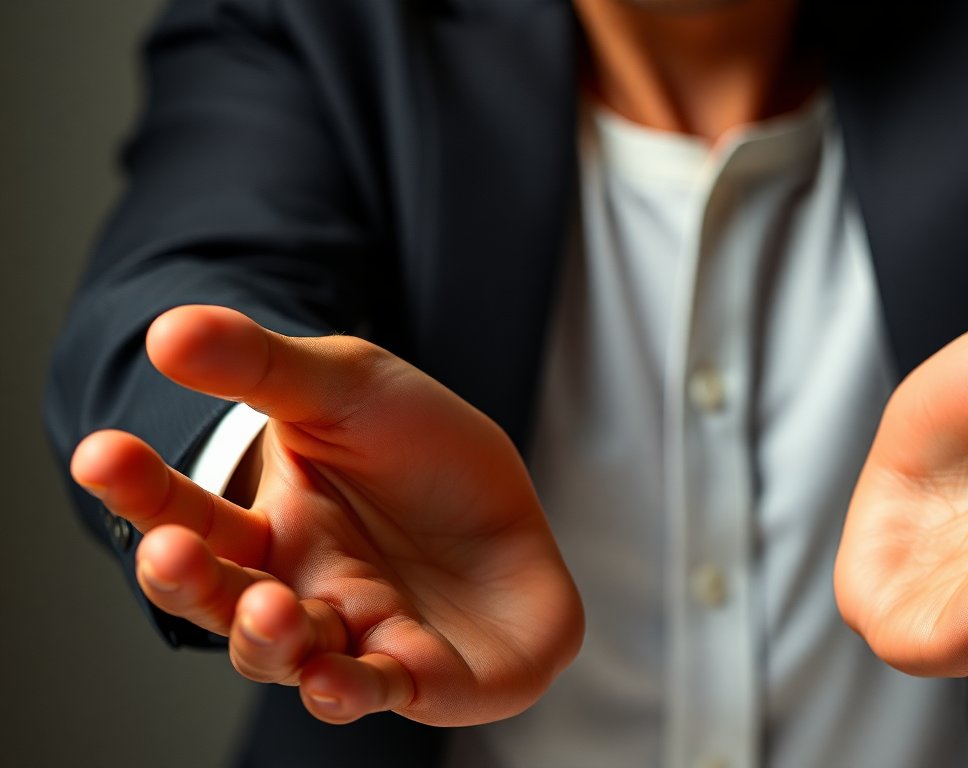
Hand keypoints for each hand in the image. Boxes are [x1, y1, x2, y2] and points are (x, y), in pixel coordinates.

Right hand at [70, 306, 583, 724]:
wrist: (512, 506)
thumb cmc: (422, 449)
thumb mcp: (346, 387)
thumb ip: (261, 366)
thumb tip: (168, 328)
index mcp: (268, 529)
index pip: (187, 516)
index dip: (142, 491)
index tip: (102, 452)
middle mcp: (300, 592)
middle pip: (224, 602)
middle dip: (188, 583)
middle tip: (167, 551)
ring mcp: (359, 638)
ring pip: (293, 659)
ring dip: (270, 641)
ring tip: (269, 609)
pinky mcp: (427, 676)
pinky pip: (383, 691)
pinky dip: (353, 691)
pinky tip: (332, 681)